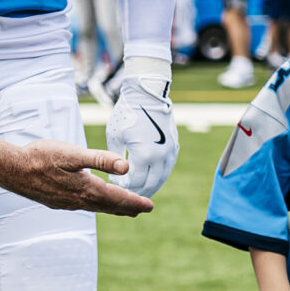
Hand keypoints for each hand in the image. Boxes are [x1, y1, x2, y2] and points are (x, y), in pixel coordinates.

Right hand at [0, 135, 152, 215]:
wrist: (11, 169)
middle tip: (143, 209)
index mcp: (86, 189)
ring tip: (124, 209)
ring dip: (113, 208)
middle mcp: (79, 200)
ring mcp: (67, 203)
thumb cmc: (41, 157)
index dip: (135, 201)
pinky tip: (92, 202)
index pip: (118, 198)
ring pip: (96, 208)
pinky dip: (96, 206)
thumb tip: (126, 167)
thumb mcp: (73, 154)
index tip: (150, 206)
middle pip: (110, 207)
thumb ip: (100, 159)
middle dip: (128, 208)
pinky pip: (83, 207)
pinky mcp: (57, 202)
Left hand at [103, 57, 179, 199]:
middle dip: (137, 192)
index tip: (115, 186)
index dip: (124, 188)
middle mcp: (160, 157)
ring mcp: (170, 152)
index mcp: (143, 155)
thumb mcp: (115, 138)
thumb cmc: (126, 114)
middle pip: (150, 185)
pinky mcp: (174, 147)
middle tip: (126, 195)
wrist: (147, 95)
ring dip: (150, 186)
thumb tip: (116, 175)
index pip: (134, 182)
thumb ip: (116, 159)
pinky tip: (149, 177)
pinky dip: (158, 175)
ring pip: (161, 178)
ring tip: (138, 189)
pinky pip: (167, 168)